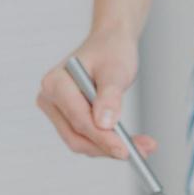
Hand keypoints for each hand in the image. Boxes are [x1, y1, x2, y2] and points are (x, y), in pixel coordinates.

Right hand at [36, 27, 154, 159]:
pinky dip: (108, 142)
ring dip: (111, 148)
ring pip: (82, 141)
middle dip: (109, 147)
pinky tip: (130, 142)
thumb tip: (105, 124)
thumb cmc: (111, 51)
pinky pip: (87, 137)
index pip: (79, 119)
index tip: (125, 150)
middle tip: (141, 151)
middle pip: (77, 136)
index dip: (102, 138)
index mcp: (55, 83)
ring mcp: (57, 110)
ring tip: (143, 147)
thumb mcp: (115, 70)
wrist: (110, 44)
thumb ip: (110, 96)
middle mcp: (50, 98)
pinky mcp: (68, 118)